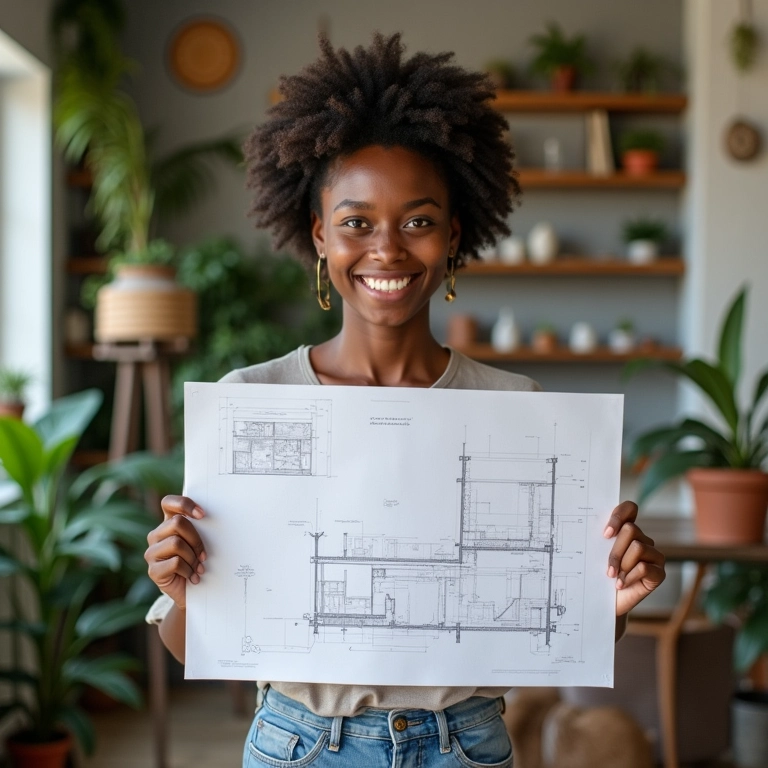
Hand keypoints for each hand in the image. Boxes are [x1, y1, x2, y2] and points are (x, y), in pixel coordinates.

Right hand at [145, 495, 206, 609]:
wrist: (191, 592)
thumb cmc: (197, 562)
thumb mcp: (199, 543)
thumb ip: (200, 528)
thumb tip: (213, 517)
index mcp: (167, 523)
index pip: (168, 503)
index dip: (184, 504)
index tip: (202, 514)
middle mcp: (156, 535)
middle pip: (177, 523)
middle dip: (195, 538)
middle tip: (204, 554)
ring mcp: (152, 553)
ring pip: (176, 543)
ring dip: (193, 557)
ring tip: (199, 568)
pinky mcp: (153, 571)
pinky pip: (175, 563)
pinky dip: (189, 571)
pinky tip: (193, 577)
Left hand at [604, 501, 665, 615]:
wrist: (605, 603)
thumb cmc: (599, 576)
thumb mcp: (596, 555)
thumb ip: (600, 539)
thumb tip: (587, 525)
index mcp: (627, 530)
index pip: (630, 508)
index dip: (619, 515)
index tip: (605, 534)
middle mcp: (643, 540)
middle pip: (631, 530)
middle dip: (615, 550)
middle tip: (607, 568)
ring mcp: (653, 555)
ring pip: (638, 547)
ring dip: (622, 564)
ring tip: (613, 577)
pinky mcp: (659, 572)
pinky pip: (644, 567)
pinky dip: (629, 577)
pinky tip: (621, 584)